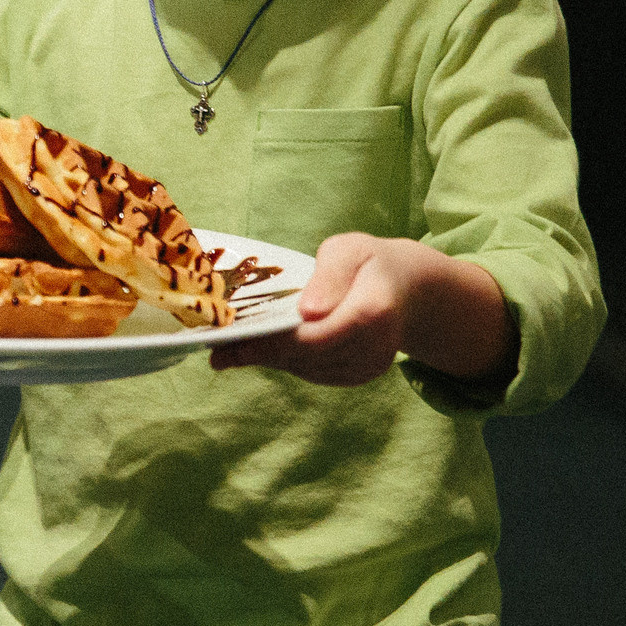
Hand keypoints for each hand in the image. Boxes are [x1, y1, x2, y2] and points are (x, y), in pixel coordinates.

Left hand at [209, 233, 511, 388]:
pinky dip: (284, 361)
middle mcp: (374, 347)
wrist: (409, 290)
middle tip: (215, 347)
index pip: (316, 335)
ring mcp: (367, 367)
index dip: (273, 342)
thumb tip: (307, 312)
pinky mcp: (357, 376)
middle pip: (306, 356)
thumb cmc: (371, 262)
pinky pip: (313, 371)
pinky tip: (256, 351)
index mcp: (374, 310)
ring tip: (226, 349)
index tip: (232, 343)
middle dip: (259, 351)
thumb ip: (330, 276)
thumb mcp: (351, 249)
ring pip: (306, 367)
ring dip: (267, 358)